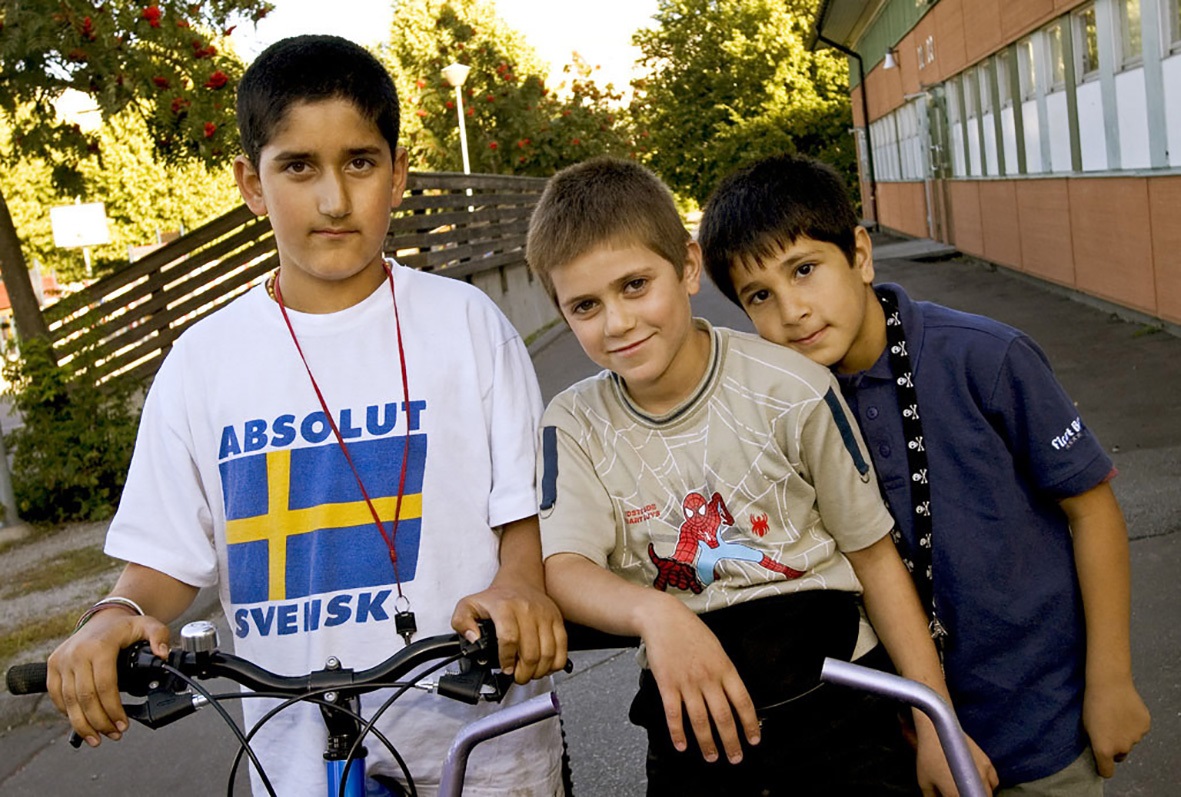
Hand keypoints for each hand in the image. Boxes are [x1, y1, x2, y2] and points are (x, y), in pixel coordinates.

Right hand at [45, 609, 171, 747]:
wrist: (104, 617)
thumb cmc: (126, 627)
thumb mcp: (149, 626)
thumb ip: (160, 637)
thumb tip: (162, 655)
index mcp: (100, 646)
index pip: (105, 685)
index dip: (113, 709)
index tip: (123, 724)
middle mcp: (77, 654)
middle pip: (85, 698)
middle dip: (100, 722)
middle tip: (114, 734)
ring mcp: (62, 660)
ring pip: (69, 701)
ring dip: (83, 724)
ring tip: (98, 737)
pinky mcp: (53, 666)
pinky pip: (56, 696)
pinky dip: (67, 713)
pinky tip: (82, 723)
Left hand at [450, 581, 566, 683]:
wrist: (520, 581)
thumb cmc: (496, 598)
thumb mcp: (469, 605)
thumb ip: (462, 622)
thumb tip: (474, 639)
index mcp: (505, 607)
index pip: (509, 639)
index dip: (507, 659)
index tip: (505, 667)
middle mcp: (527, 610)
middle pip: (531, 652)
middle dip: (523, 672)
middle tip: (517, 675)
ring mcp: (545, 615)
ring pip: (548, 653)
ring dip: (539, 671)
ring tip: (529, 672)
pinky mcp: (557, 620)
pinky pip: (562, 648)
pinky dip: (555, 663)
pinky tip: (544, 665)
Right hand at [640, 600, 760, 765]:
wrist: (663, 618)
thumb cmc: (691, 632)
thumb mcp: (717, 649)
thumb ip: (725, 672)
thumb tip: (735, 697)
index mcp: (725, 668)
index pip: (743, 702)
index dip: (750, 724)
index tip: (754, 740)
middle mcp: (708, 678)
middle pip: (724, 717)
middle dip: (731, 741)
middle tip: (735, 758)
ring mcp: (687, 683)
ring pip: (700, 720)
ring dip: (707, 743)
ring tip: (712, 757)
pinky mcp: (667, 685)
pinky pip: (674, 714)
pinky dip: (678, 733)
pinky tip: (682, 745)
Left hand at [914, 716, 996, 795]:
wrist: (936, 730)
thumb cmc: (928, 756)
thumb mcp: (924, 783)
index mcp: (957, 793)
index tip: (954, 796)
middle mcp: (975, 784)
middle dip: (970, 796)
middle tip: (959, 792)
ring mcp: (984, 773)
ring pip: (989, 793)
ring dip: (981, 793)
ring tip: (969, 789)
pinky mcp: (988, 763)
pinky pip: (994, 782)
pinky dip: (988, 785)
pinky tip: (977, 782)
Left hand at [1084, 678, 1150, 776]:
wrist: (1109, 684)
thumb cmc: (1091, 703)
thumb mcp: (1085, 725)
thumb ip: (1094, 742)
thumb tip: (1098, 749)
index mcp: (1104, 749)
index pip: (1107, 771)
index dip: (1103, 767)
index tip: (1101, 761)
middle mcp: (1122, 747)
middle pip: (1119, 755)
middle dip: (1114, 746)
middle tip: (1107, 729)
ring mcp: (1136, 738)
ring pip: (1130, 741)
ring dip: (1124, 734)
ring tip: (1116, 716)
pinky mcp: (1145, 726)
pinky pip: (1139, 730)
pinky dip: (1133, 724)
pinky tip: (1126, 711)